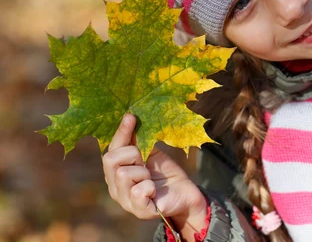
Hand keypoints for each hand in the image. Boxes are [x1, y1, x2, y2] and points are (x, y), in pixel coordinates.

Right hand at [102, 114, 207, 235]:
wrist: (185, 192)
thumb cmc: (165, 173)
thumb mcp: (151, 153)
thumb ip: (138, 140)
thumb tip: (130, 116)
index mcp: (115, 173)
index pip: (110, 150)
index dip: (121, 133)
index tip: (131, 116)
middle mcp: (115, 188)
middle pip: (110, 160)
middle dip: (132, 154)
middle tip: (145, 161)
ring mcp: (126, 201)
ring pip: (123, 175)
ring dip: (143, 172)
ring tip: (151, 177)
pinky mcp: (140, 211)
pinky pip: (138, 192)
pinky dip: (149, 187)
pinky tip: (154, 189)